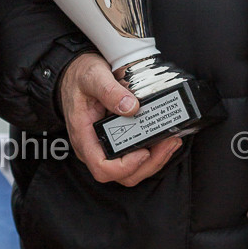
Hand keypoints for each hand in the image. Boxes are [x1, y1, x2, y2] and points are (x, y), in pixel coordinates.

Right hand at [58, 52, 181, 187]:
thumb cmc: (79, 77)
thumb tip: (131, 107)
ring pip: (132, 170)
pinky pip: (135, 157)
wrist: (75, 74)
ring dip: (155, 160)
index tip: (144, 151)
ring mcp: (106, 147)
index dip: (125, 166)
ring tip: (172, 140)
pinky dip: (153, 152)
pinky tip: (165, 137)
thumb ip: (109, 90)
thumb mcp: (91, 77)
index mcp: (84, 136)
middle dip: (149, 164)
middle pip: (123, 174)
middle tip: (169, 142)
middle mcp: (95, 147)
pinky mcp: (117, 141)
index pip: (102, 167)